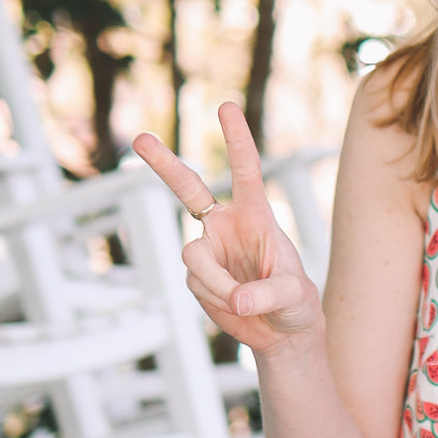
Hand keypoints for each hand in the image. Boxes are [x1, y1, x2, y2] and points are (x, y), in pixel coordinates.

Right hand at [132, 101, 321, 351]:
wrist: (281, 331)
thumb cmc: (297, 303)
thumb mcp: (295, 297)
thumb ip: (268, 293)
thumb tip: (237, 299)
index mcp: (256, 215)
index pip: (246, 171)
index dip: (237, 140)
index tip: (226, 107)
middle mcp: (226, 225)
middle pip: (188, 189)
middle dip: (163, 164)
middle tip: (140, 140)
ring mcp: (208, 250)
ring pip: (194, 258)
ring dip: (217, 284)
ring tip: (243, 301)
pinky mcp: (196, 277)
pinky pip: (197, 285)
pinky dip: (216, 301)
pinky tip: (235, 307)